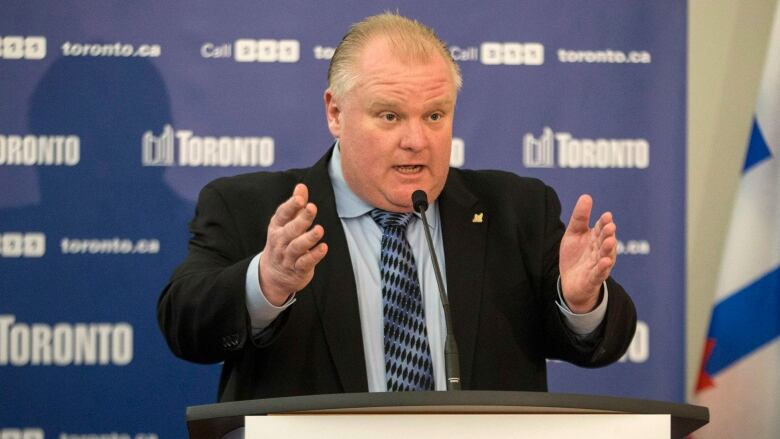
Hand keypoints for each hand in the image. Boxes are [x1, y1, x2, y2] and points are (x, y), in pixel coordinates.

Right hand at [259, 184, 327, 304]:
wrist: (273, 275)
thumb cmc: (284, 242)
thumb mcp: (286, 224)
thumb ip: (295, 206)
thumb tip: (301, 186)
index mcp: (277, 227)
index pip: (282, 215)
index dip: (291, 206)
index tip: (300, 198)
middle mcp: (280, 241)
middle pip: (291, 229)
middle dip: (301, 219)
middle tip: (312, 208)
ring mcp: (288, 256)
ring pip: (297, 246)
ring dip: (308, 238)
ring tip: (319, 229)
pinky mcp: (298, 269)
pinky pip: (305, 262)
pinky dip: (314, 256)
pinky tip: (323, 248)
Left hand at [559, 194, 616, 312]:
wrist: (571, 283)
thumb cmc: (575, 256)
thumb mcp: (573, 234)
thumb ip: (580, 217)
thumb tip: (586, 196)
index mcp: (595, 239)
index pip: (600, 228)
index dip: (603, 222)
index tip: (607, 215)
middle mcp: (600, 251)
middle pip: (605, 241)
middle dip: (607, 234)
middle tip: (610, 226)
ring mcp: (598, 265)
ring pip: (605, 256)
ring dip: (608, 249)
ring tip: (610, 241)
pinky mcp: (593, 278)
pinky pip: (599, 273)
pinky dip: (602, 268)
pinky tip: (605, 262)